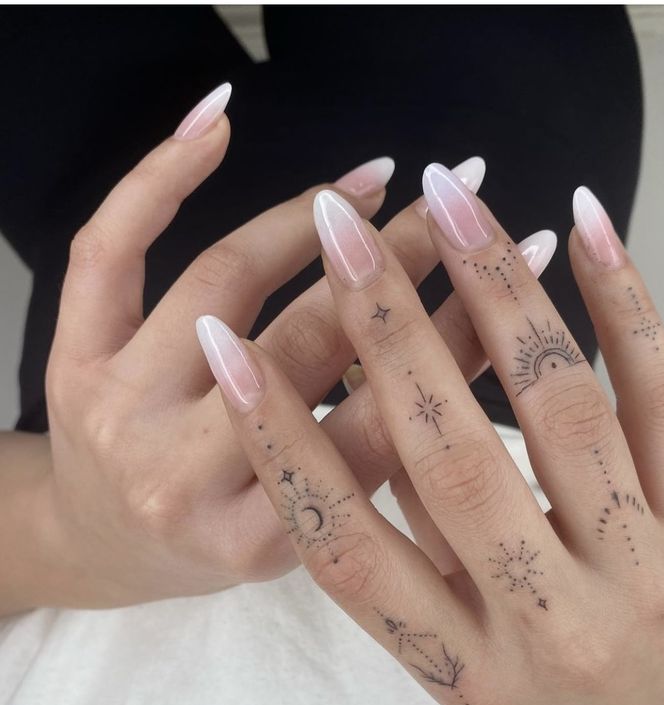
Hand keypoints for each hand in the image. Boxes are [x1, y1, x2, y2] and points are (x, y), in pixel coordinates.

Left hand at [30, 87, 552, 610]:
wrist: (100, 544)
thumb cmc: (212, 542)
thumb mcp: (300, 537)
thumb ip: (368, 467)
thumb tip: (476, 351)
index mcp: (256, 538)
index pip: (374, 425)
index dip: (450, 344)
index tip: (512, 277)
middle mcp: (181, 476)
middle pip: (306, 344)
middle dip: (396, 264)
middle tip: (458, 209)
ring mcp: (119, 407)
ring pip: (225, 282)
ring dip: (309, 218)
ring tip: (375, 182)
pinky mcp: (71, 357)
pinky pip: (110, 249)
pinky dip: (161, 176)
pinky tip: (219, 121)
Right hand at [201, 167, 663, 704]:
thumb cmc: (545, 672)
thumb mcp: (459, 653)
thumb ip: (408, 547)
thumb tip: (361, 406)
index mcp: (463, 667)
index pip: (348, 547)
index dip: (281, 444)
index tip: (229, 351)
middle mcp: (550, 624)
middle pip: (454, 461)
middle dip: (388, 333)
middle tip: (343, 231)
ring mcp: (640, 568)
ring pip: (560, 408)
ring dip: (497, 291)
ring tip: (449, 200)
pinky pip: (662, 392)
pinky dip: (622, 300)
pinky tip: (581, 225)